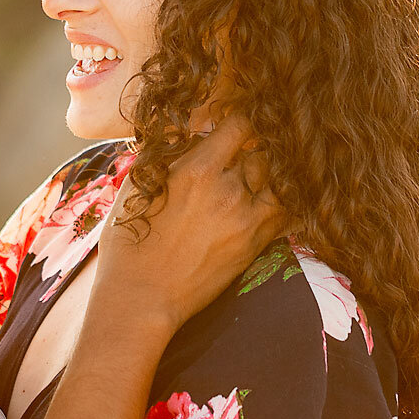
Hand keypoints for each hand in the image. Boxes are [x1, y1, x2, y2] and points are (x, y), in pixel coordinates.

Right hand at [96, 114, 286, 331]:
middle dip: (256, 148)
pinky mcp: (256, 244)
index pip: (239, 125)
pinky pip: (288, 212)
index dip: (240, 119)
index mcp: (197, 171)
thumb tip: (180, 130)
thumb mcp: (135, 189)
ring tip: (260, 173)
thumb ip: (162, 155)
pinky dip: (287, 200)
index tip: (235, 123)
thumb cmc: (129, 244)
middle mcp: (229, 191)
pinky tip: (276, 197)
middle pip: (262, 151)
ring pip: (281, 178)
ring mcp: (248, 219)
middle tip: (248, 150)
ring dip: (273, 173)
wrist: (142, 299)